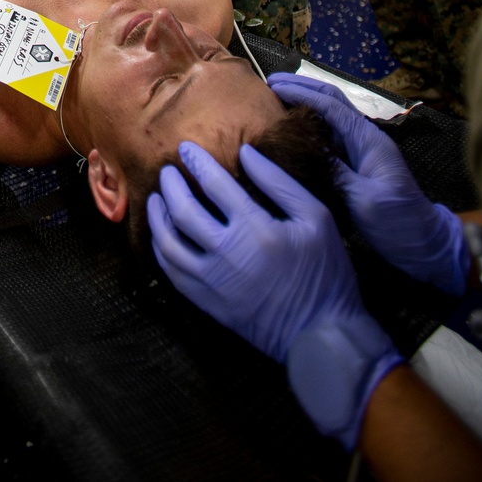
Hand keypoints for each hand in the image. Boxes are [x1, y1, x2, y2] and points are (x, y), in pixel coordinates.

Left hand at [148, 141, 400, 448]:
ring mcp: (214, 283)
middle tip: (167, 171)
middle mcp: (228, 255)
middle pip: (183, 211)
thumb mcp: (316, 218)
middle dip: (171, 186)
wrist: (322, 334)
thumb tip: (245, 152)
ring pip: (169, 244)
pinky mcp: (209, 305)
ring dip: (157, 217)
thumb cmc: (325, 272)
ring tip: (156, 200)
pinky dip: (161, 251)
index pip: (214, 184)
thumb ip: (278, 182)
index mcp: (256, 229)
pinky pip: (172, 274)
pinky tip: (162, 236)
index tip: (185, 147)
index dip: (197, 161)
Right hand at [270, 73, 469, 295]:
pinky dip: (308, 129)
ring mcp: (360, 153)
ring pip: (328, 119)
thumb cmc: (398, 222)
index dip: (301, 92)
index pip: (331, 105)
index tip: (274, 85)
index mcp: (369, 140)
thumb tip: (304, 145)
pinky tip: (291, 133)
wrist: (424, 245)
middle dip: (301, 89)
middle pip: (330, 103)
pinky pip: (328, 140)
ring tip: (275, 102)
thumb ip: (336, 170)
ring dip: (304, 106)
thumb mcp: (364, 199)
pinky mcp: (355, 168)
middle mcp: (364, 139)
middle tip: (270, 83)